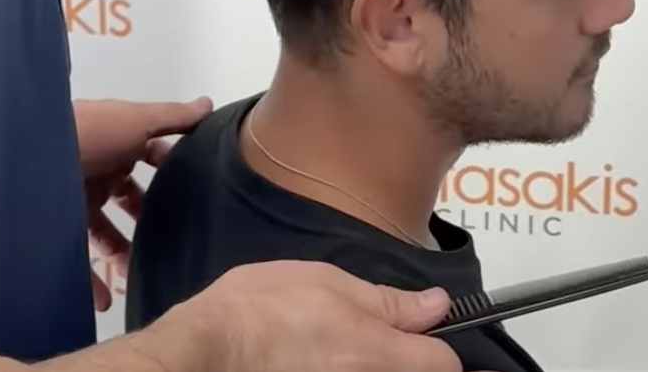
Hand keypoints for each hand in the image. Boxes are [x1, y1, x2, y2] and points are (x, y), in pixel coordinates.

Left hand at [75, 96, 213, 310]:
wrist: (29, 156)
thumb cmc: (90, 133)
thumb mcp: (137, 120)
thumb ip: (173, 117)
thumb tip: (207, 104)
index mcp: (116, 144)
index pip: (149, 158)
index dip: (169, 174)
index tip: (192, 197)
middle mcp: (96, 170)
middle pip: (128, 200)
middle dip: (146, 223)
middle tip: (168, 246)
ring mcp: (76, 200)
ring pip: (105, 232)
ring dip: (121, 256)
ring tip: (135, 280)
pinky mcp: (58, 226)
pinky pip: (78, 255)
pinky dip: (91, 279)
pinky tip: (105, 298)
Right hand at [147, 261, 482, 371]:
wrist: (202, 353)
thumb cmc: (256, 313)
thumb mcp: (327, 283)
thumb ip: (388, 301)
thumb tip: (435, 306)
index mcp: (377, 354)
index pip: (444, 364)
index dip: (435, 345)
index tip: (418, 333)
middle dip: (399, 358)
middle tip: (363, 339)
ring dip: (363, 364)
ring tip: (326, 350)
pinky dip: (336, 370)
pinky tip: (308, 361)